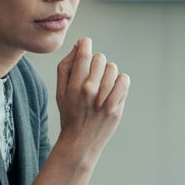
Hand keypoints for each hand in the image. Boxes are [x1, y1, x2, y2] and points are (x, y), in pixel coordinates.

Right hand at [54, 37, 128, 162]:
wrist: (80, 142)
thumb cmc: (69, 113)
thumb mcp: (60, 91)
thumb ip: (66, 67)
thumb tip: (78, 46)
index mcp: (74, 87)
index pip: (83, 55)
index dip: (85, 44)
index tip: (86, 43)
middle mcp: (91, 92)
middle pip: (100, 58)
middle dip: (96, 61)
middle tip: (93, 70)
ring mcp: (106, 101)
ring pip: (113, 68)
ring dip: (108, 71)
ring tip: (103, 81)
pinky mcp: (117, 108)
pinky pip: (124, 80)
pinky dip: (120, 80)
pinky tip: (113, 87)